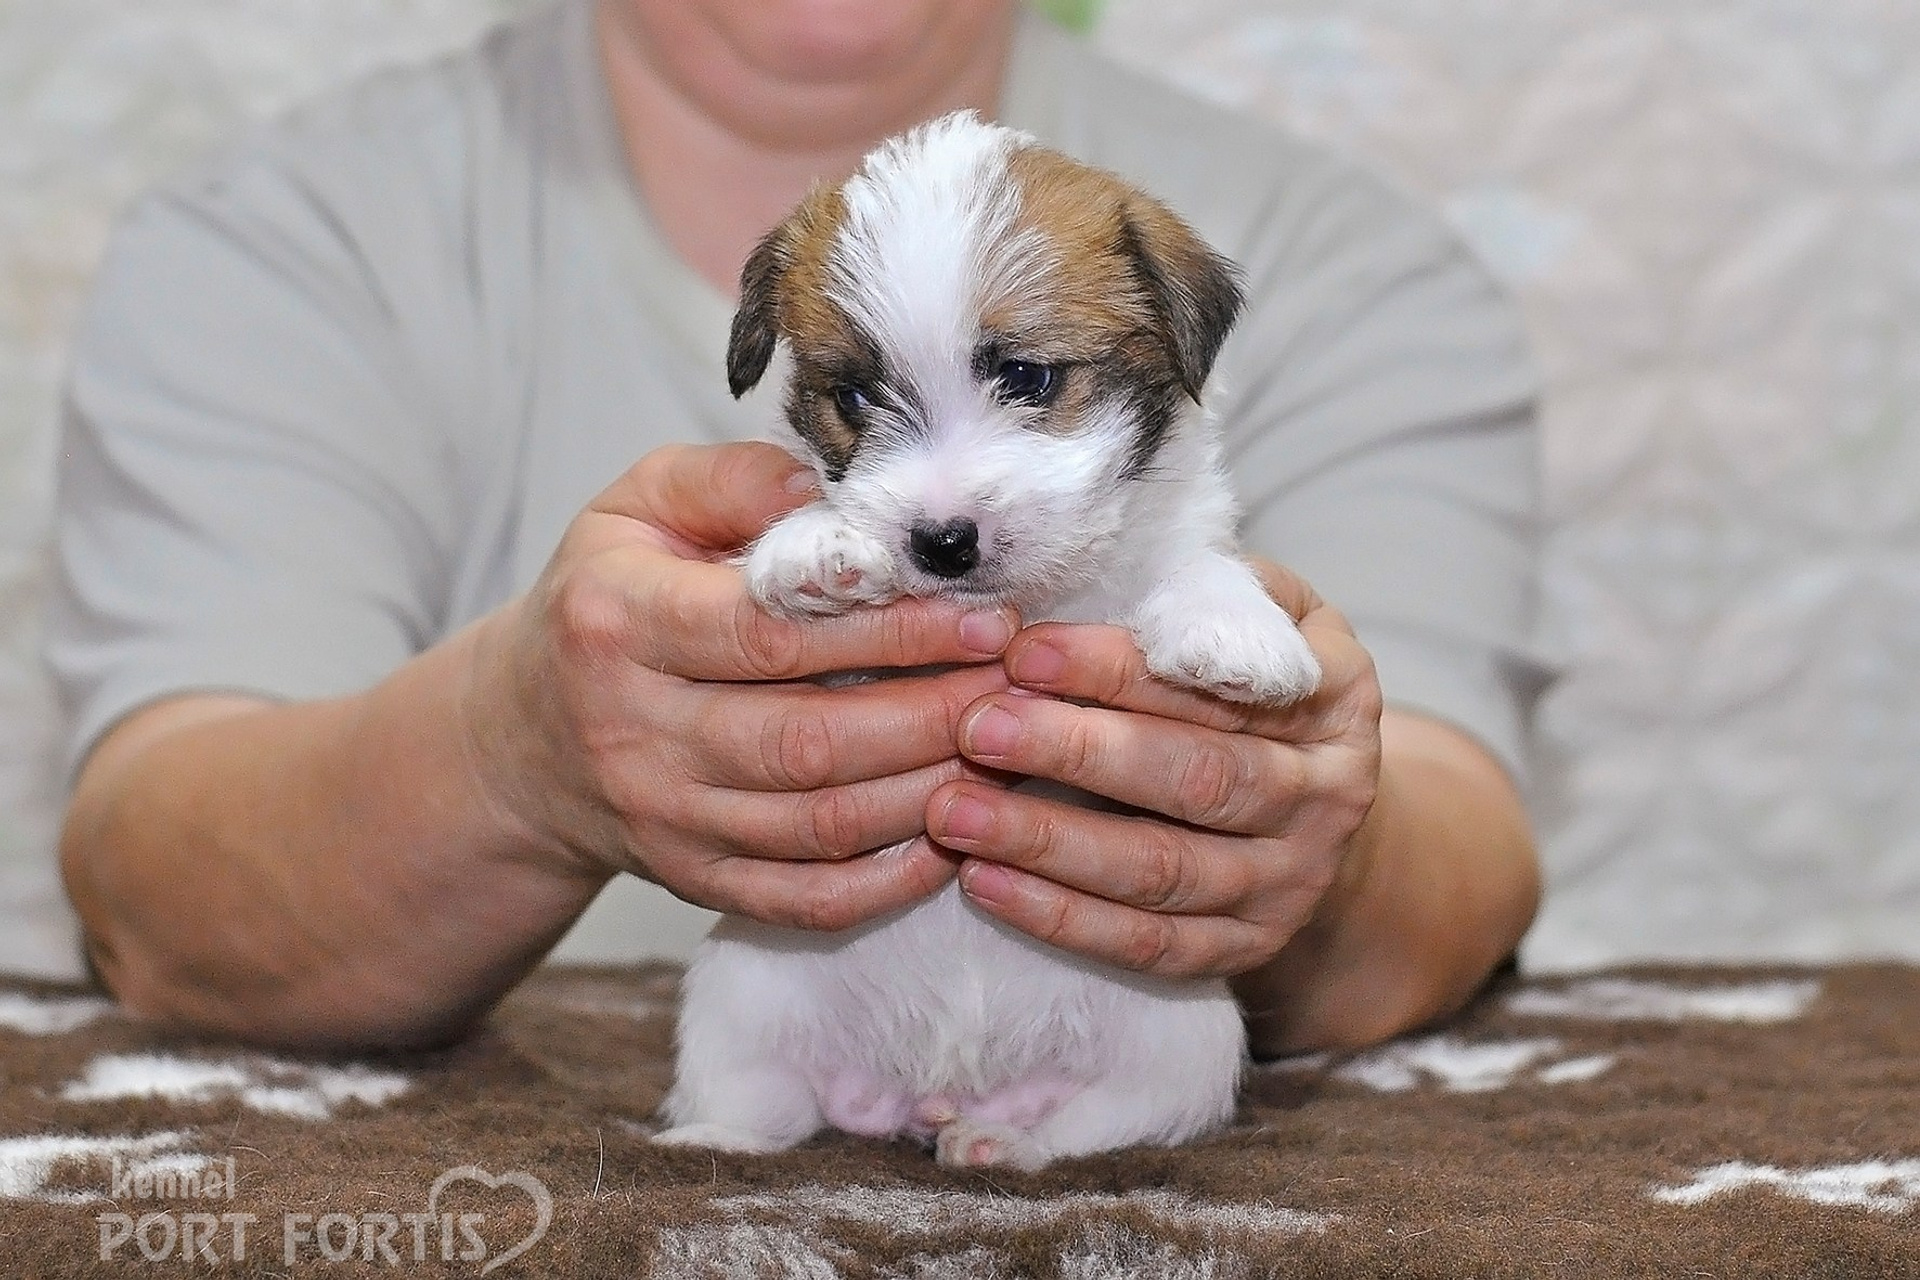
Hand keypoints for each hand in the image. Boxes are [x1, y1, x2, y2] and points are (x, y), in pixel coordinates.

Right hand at [461, 442, 1018, 931]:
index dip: (890, 631)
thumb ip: (730, 479)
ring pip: (821, 824)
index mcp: (619, 624)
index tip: (986, 616)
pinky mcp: (693, 881)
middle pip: (808, 740)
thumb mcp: (638, 505)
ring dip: (932, 792)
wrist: (531, 732)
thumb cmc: (610, 597)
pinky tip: (954, 835)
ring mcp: (664, 820)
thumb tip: (826, 489)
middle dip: (936, 714)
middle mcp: (635, 732)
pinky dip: (889, 880)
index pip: (771, 634)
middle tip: (1022, 685)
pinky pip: (805, 898)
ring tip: (1012, 748)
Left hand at [924, 559, 1381, 977]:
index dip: (1115, 670)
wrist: (1315, 806)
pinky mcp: (1245, 949)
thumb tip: (1100, 550)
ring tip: (953, 811)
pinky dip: (1061, 918)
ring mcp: (1288, 883)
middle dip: (1076, 753)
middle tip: (978, 728)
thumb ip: (1203, 591)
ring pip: (1161, 873)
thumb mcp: (1262, 618)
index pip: (1215, 683)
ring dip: (1049, 843)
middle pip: (1194, 780)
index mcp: (1333, 695)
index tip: (1023, 650)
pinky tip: (984, 882)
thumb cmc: (1252, 687)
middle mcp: (1325, 795)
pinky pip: (1146, 945)